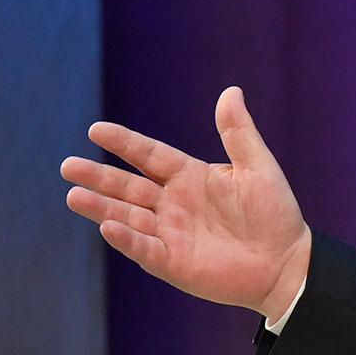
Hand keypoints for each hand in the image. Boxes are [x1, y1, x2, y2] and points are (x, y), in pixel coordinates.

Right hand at [61, 87, 311, 319]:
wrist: (288, 263)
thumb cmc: (275, 213)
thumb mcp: (257, 167)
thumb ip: (239, 133)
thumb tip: (231, 91)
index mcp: (190, 177)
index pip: (149, 155)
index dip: (124, 143)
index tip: (97, 129)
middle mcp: (173, 204)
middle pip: (128, 187)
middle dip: (98, 176)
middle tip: (67, 165)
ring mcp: (171, 234)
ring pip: (127, 217)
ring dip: (101, 207)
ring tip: (73, 195)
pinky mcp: (174, 263)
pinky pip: (145, 248)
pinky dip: (126, 239)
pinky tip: (107, 227)